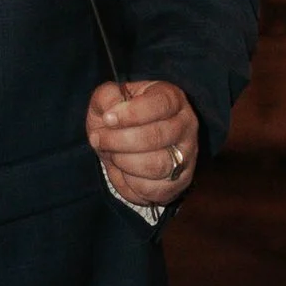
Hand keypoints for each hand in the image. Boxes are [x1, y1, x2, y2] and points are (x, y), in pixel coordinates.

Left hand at [86, 77, 199, 210]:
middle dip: (119, 141)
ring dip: (124, 162)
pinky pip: (154, 188)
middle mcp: (186, 125)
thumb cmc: (119, 118)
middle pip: (157, 136)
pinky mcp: (180, 180)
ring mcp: (187, 154)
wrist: (125, 146)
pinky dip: (131, 182)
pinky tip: (124, 170)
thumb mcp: (107, 100)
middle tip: (99, 140)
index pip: (160, 104)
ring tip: (112, 154)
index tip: (107, 119)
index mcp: (172, 98)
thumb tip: (111, 111)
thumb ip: (107, 97)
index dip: (131, 113)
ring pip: (156, 165)